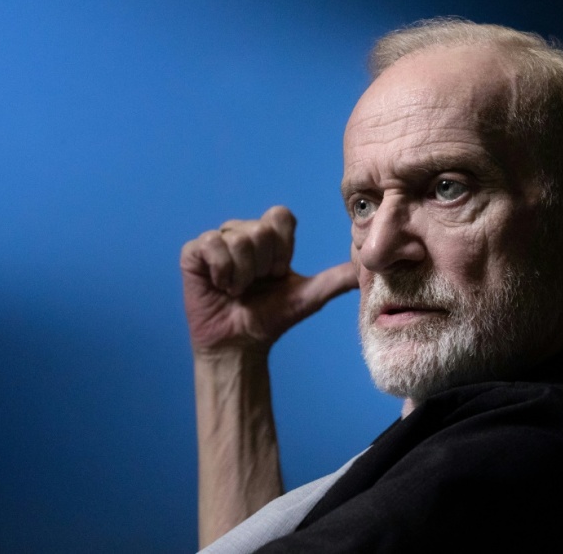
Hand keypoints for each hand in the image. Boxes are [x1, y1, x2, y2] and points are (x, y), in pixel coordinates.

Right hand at [180, 206, 357, 354]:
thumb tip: (369, 267)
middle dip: (262, 266)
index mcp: (267, 238)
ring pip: (237, 238)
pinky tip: (221, 286)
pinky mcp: (193, 253)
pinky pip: (211, 245)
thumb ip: (336, 279)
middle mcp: (241, 233)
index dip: (281, 249)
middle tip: (255, 285)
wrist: (240, 344)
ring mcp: (216, 241)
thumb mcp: (309, 296)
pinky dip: (222, 271)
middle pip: (259, 230)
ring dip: (242, 274)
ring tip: (238, 289)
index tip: (278, 273)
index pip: (280, 218)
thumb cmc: (270, 318)